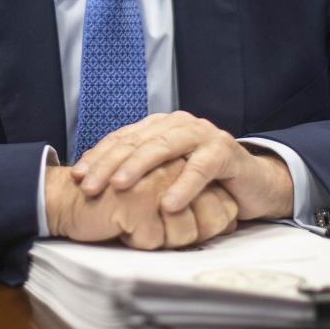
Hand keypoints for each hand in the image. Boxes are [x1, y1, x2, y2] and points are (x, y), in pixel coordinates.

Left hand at [71, 111, 293, 220]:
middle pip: (137, 141)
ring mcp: (202, 135)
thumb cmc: (204, 181)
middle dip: (109, 164)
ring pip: (163, 147)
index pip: (122, 138)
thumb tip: (93, 182)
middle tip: (89, 186)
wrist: (253, 184)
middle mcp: (178, 124)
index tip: (76, 177)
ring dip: (138, 168)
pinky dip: (182, 187)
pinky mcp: (225, 152)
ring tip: (119, 187)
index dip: (98, 156)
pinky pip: (200, 169)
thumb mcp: (167, 175)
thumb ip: (139, 172)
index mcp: (160, 126)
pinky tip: (167, 204)